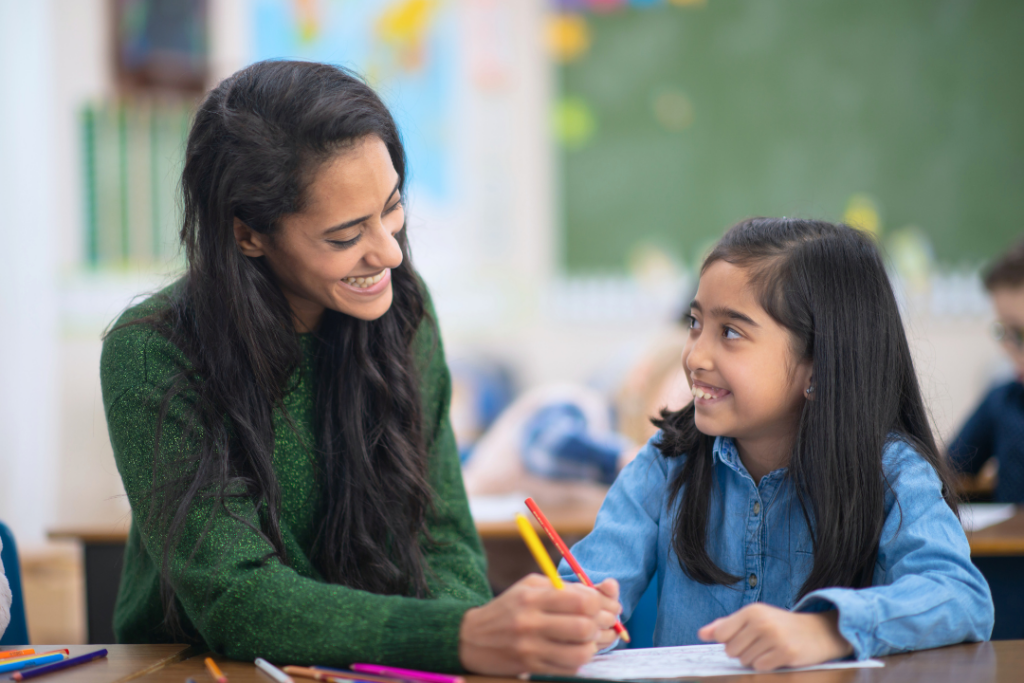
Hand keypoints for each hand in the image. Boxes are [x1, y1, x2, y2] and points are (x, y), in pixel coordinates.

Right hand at [459, 574, 622, 675]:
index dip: (601, 604)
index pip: (582, 601)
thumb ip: (571, 587)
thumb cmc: (510, 607)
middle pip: (584, 627)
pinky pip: (569, 668)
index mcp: (533, 596)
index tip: (604, 606)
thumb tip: (611, 588)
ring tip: (591, 638)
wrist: (471, 638)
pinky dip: (579, 659)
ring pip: (581, 653)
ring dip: (593, 646)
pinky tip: (576, 650)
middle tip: (603, 624)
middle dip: (601, 625)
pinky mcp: (531, 667)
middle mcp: (531, 622)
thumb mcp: (534, 586)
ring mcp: (530, 648)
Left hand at [697, 603, 852, 670]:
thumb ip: (725, 625)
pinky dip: (767, 665)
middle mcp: (761, 622)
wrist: (818, 631)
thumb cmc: (779, 625)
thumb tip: (701, 634)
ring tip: (770, 648)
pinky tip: (778, 656)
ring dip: (756, 659)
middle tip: (761, 643)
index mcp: (751, 611)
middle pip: (731, 651)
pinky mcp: (786, 653)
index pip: (721, 635)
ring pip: (745, 661)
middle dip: (743, 652)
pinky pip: (761, 667)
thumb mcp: (753, 618)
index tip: (743, 637)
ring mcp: (774, 638)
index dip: (729, 641)